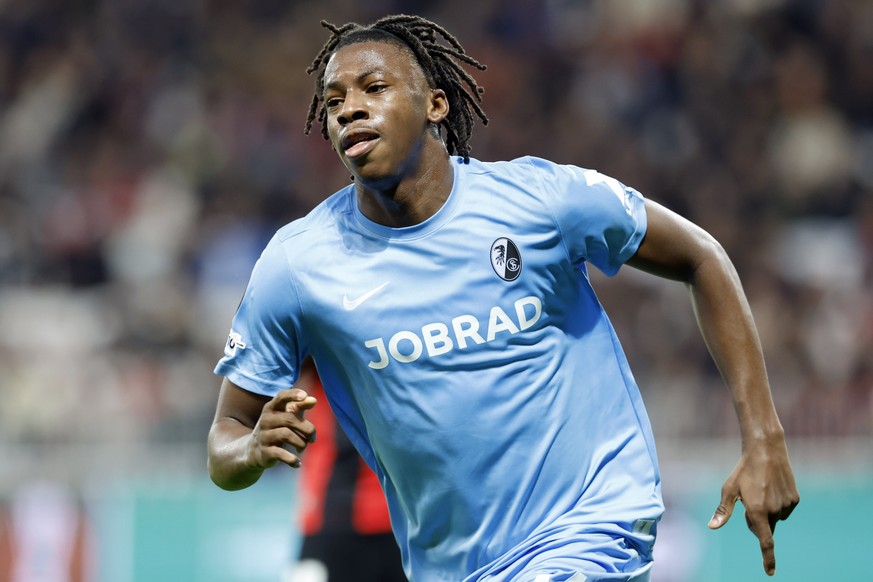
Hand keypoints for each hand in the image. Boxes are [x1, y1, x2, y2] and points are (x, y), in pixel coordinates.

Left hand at [708, 437, 799, 575]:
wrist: (766, 451)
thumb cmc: (743, 470)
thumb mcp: (729, 489)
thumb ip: (723, 511)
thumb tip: (712, 527)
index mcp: (756, 511)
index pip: (764, 541)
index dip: (767, 558)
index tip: (770, 572)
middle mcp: (774, 511)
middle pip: (764, 528)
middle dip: (756, 521)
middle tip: (749, 500)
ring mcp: (786, 505)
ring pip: (775, 518)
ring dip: (767, 512)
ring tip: (762, 489)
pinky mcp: (795, 499)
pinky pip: (784, 510)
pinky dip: (777, 504)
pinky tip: (772, 487)